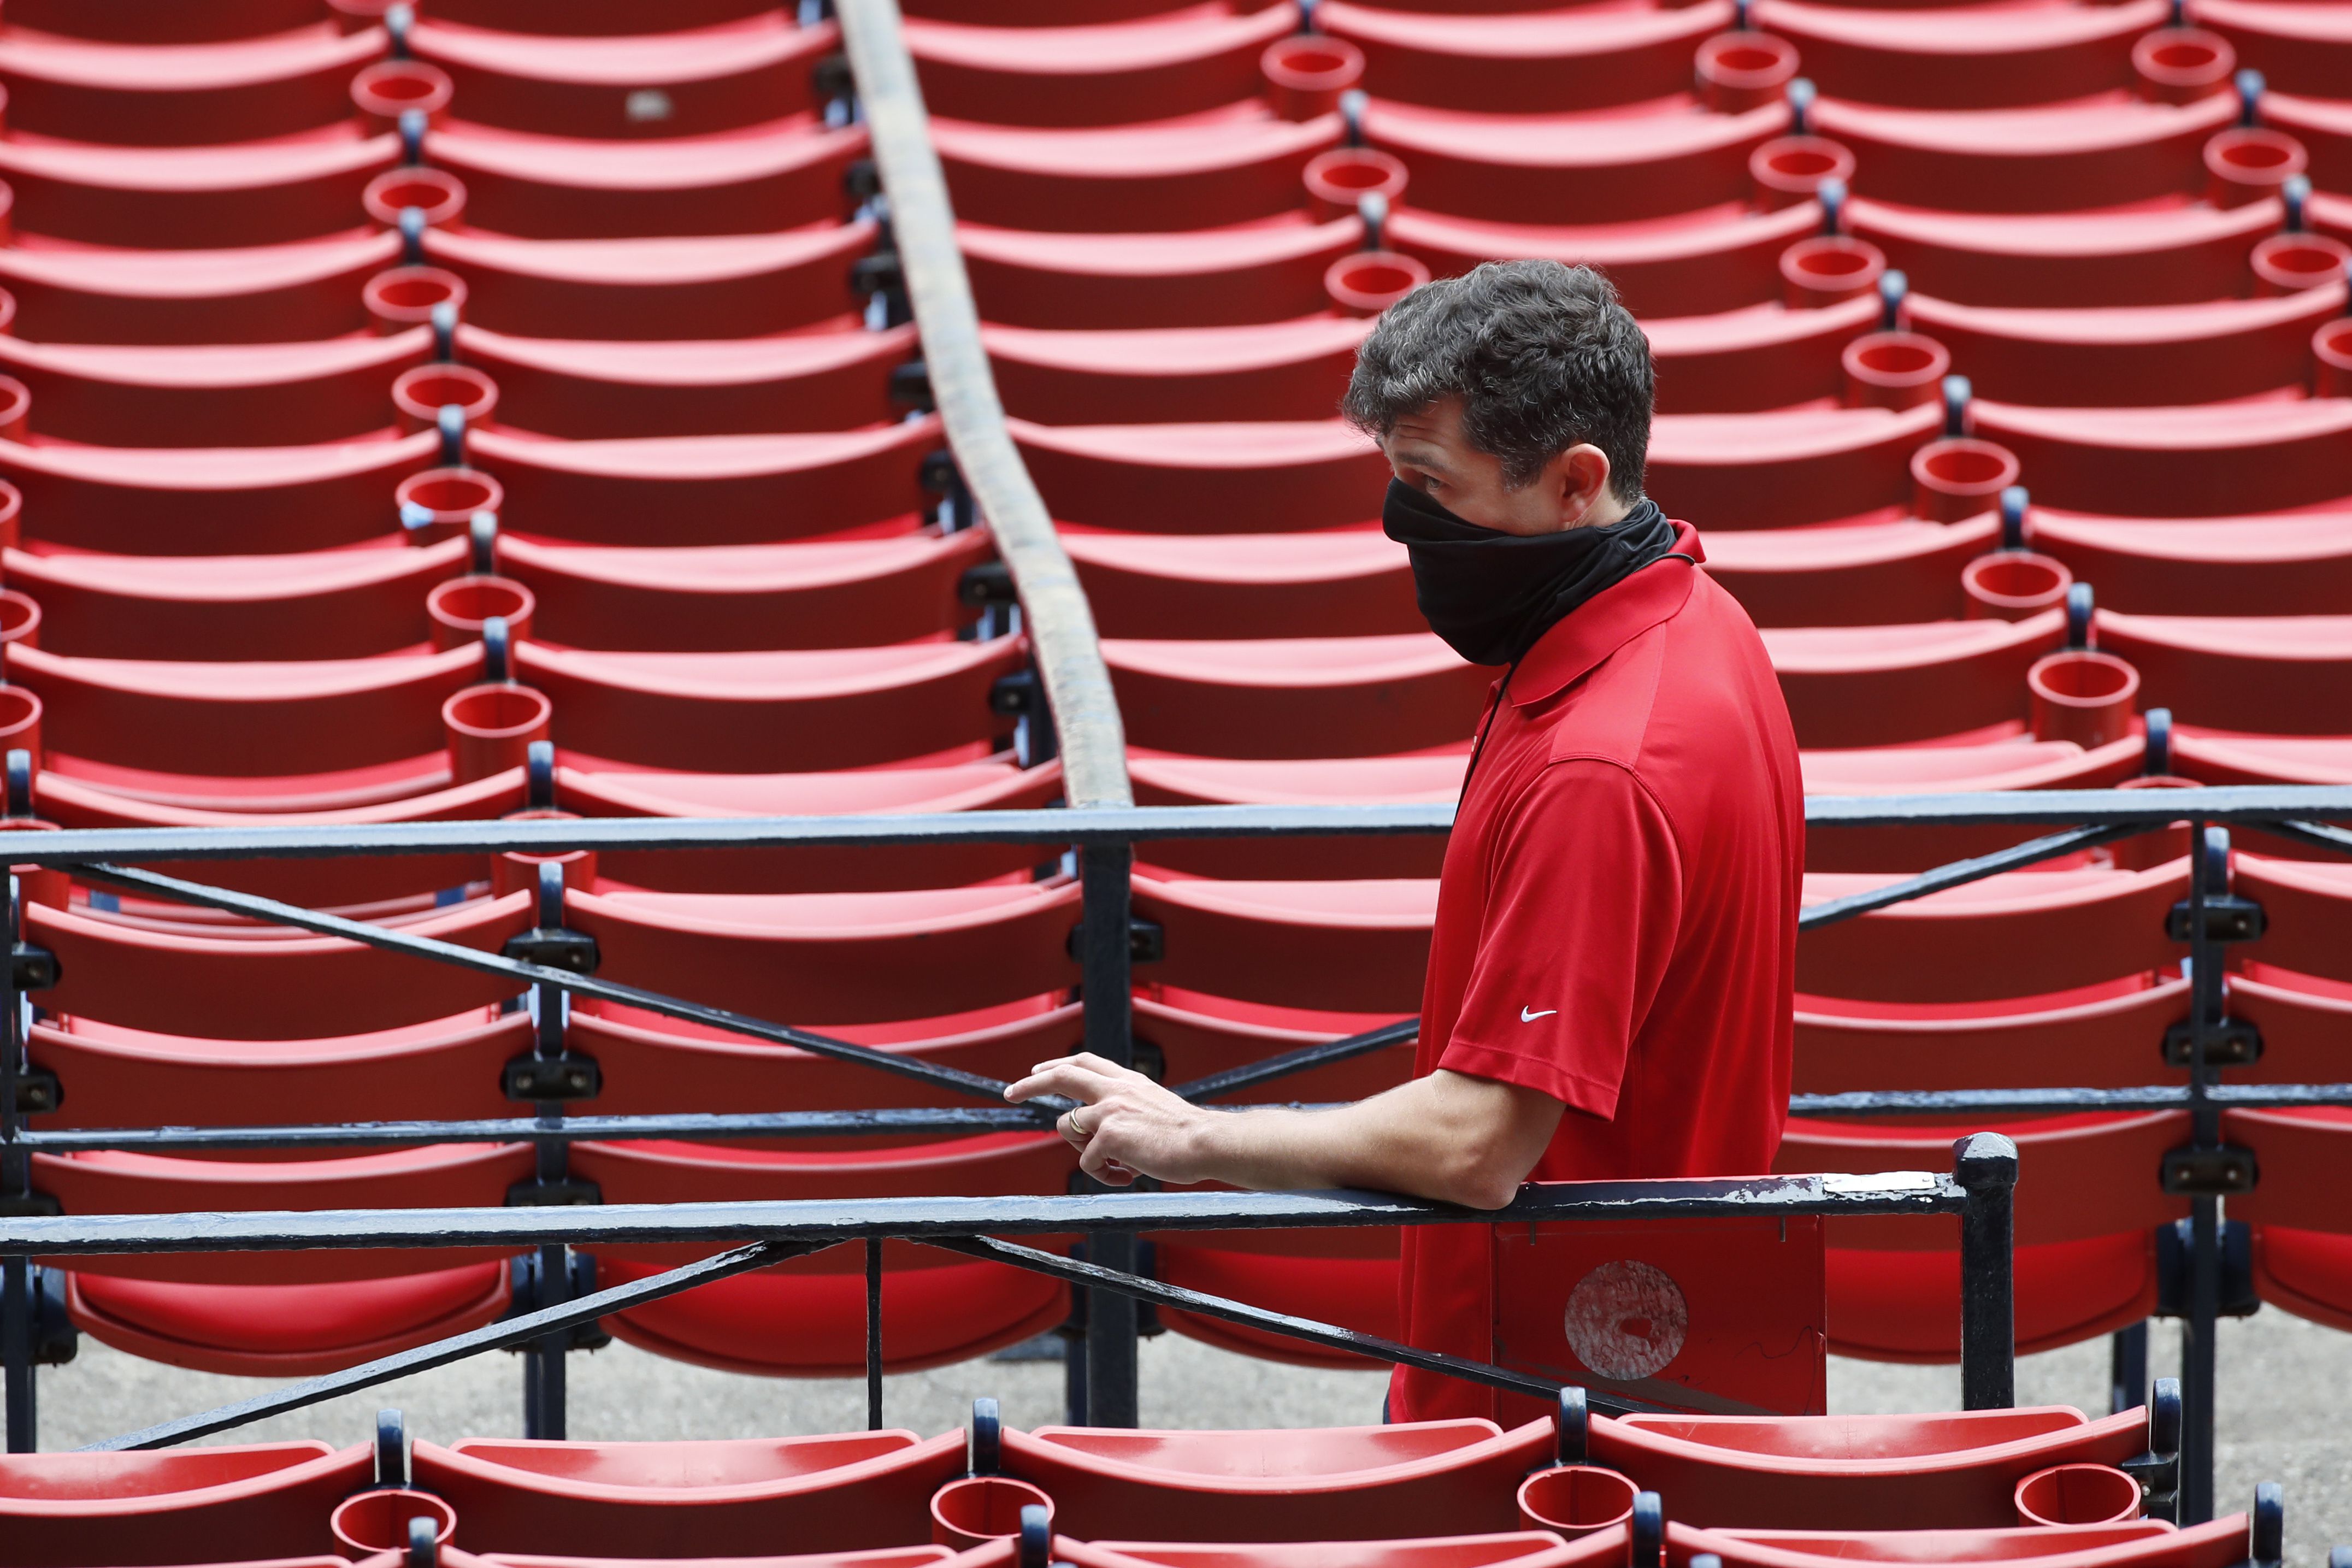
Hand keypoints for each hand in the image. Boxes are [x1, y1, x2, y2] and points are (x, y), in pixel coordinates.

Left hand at [1004, 1052, 1217, 1186]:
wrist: (1206, 1143)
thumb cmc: (1187, 1136)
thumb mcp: (1152, 1110)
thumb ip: (1124, 1112)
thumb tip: (1097, 1136)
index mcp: (1128, 1081)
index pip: (1084, 1062)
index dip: (1057, 1065)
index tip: (1038, 1070)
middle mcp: (1115, 1090)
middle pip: (1061, 1077)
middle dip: (1030, 1084)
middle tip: (1009, 1093)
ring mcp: (1110, 1110)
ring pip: (1068, 1128)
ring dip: (1084, 1151)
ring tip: (1117, 1164)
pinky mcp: (1109, 1135)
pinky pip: (1088, 1162)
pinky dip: (1104, 1174)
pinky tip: (1128, 1176)